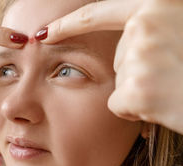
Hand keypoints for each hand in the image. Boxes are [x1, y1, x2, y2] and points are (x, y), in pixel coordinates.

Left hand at [38, 0, 182, 134]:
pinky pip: (119, 104)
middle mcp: (147, 25)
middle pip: (117, 57)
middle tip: (170, 76)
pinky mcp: (138, 88)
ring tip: (172, 90)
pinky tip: (161, 107)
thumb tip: (124, 41)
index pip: (99, 13)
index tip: (42, 32)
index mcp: (158, 7)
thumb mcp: (179, 35)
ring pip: (118, 82)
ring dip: (139, 91)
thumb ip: (151, 33)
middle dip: (135, 72)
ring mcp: (141, 56)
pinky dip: (135, 111)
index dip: (68, 23)